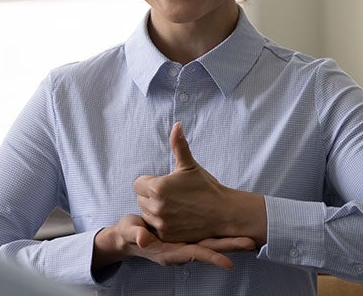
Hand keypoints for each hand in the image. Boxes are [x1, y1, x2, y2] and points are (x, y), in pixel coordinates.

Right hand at [92, 214, 252, 270]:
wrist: (131, 234)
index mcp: (170, 252)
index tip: (228, 263)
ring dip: (230, 241)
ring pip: (212, 243)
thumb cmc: (130, 233)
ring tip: (251, 237)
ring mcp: (187, 243)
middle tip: (251, 243)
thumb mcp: (131, 232)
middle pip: (210, 250)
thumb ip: (136, 234)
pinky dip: (221, 235)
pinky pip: (208, 237)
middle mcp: (182, 250)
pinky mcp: (189, 236)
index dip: (211, 258)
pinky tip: (234, 228)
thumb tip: (143, 238)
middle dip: (230, 247)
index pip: (194, 253)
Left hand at [134, 123, 266, 244]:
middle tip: (173, 196)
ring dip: (156, 211)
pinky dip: (162, 225)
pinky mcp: (167, 237)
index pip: (138, 184)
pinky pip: (155, 229)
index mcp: (157, 187)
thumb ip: (179, 145)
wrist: (224, 213)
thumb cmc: (205, 186)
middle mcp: (156, 207)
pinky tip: (177, 219)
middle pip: (141, 199)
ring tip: (176, 207)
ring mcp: (161, 224)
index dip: (150, 182)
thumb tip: (177, 125)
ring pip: (147, 214)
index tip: (166, 184)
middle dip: (152, 196)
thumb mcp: (189, 165)